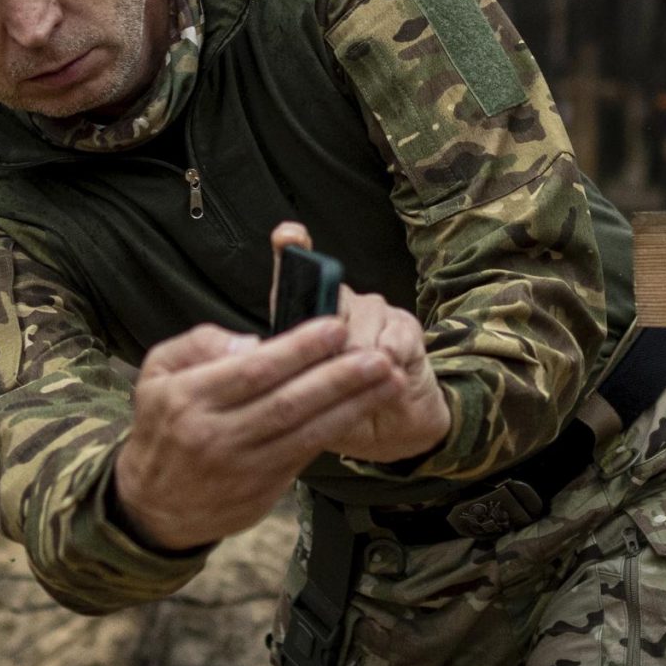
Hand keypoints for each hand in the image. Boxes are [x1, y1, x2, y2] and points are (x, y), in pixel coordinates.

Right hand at [112, 318, 405, 550]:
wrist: (152, 506)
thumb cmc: (163, 426)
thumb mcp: (157, 373)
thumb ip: (200, 344)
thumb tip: (253, 341)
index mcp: (188, 399)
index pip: (254, 370)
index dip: (299, 349)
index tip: (336, 327)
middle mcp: (216, 435)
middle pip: (288, 403)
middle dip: (339, 377)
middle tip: (379, 356)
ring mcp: (241, 468)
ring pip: (306, 432)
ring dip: (353, 405)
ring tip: (389, 380)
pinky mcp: (261, 492)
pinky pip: (305, 455)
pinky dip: (336, 430)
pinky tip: (364, 409)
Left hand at [269, 221, 449, 465]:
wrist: (392, 430)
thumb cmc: (338, 411)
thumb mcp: (301, 401)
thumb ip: (283, 376)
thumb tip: (261, 357)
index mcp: (307, 317)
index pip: (294, 273)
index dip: (292, 248)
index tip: (288, 236)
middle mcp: (339, 305)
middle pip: (332, 298)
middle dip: (330, 337)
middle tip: (331, 367)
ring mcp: (374, 312)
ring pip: (361, 320)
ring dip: (361, 356)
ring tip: (363, 380)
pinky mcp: (404, 326)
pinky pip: (392, 336)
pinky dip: (389, 360)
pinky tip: (390, 375)